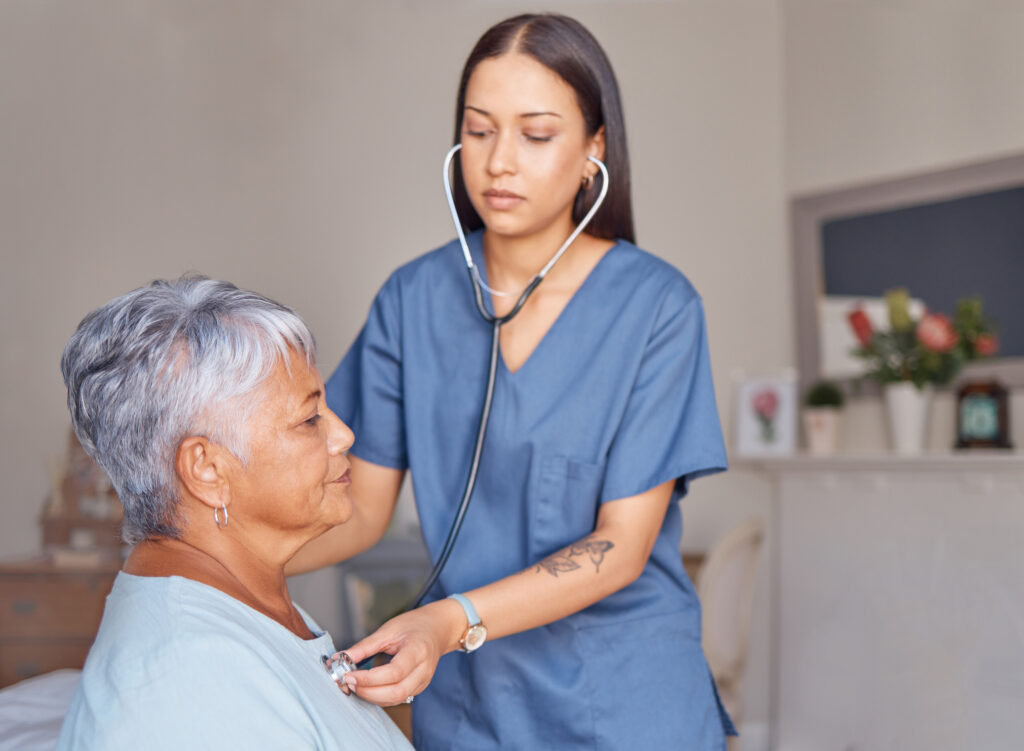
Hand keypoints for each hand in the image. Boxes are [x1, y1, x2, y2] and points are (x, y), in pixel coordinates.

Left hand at [340, 597, 463, 705]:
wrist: (438, 629)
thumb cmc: (415, 625)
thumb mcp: (389, 629)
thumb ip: (365, 646)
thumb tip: (341, 657)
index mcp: (418, 651)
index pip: (394, 673)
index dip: (369, 678)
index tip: (349, 675)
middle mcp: (423, 670)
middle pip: (395, 692)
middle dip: (368, 692)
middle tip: (348, 682)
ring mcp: (423, 681)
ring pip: (396, 699)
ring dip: (372, 697)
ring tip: (355, 685)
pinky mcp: (419, 688)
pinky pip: (398, 698)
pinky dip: (380, 697)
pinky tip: (367, 687)